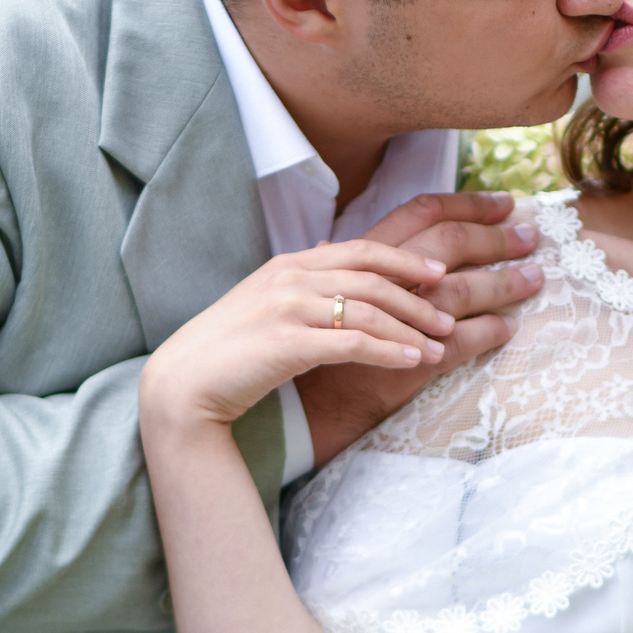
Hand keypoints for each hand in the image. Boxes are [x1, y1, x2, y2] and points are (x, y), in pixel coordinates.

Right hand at [141, 241, 455, 446]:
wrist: (183, 383)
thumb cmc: (228, 348)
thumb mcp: (266, 301)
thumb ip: (302, 281)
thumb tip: (334, 256)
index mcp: (289, 264)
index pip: (362, 249)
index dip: (405, 257)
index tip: (439, 270)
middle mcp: (291, 278)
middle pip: (374, 277)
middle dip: (419, 296)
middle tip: (450, 315)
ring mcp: (287, 309)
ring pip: (369, 310)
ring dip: (411, 328)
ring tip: (439, 344)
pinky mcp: (287, 344)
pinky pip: (353, 343)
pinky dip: (389, 350)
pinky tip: (413, 361)